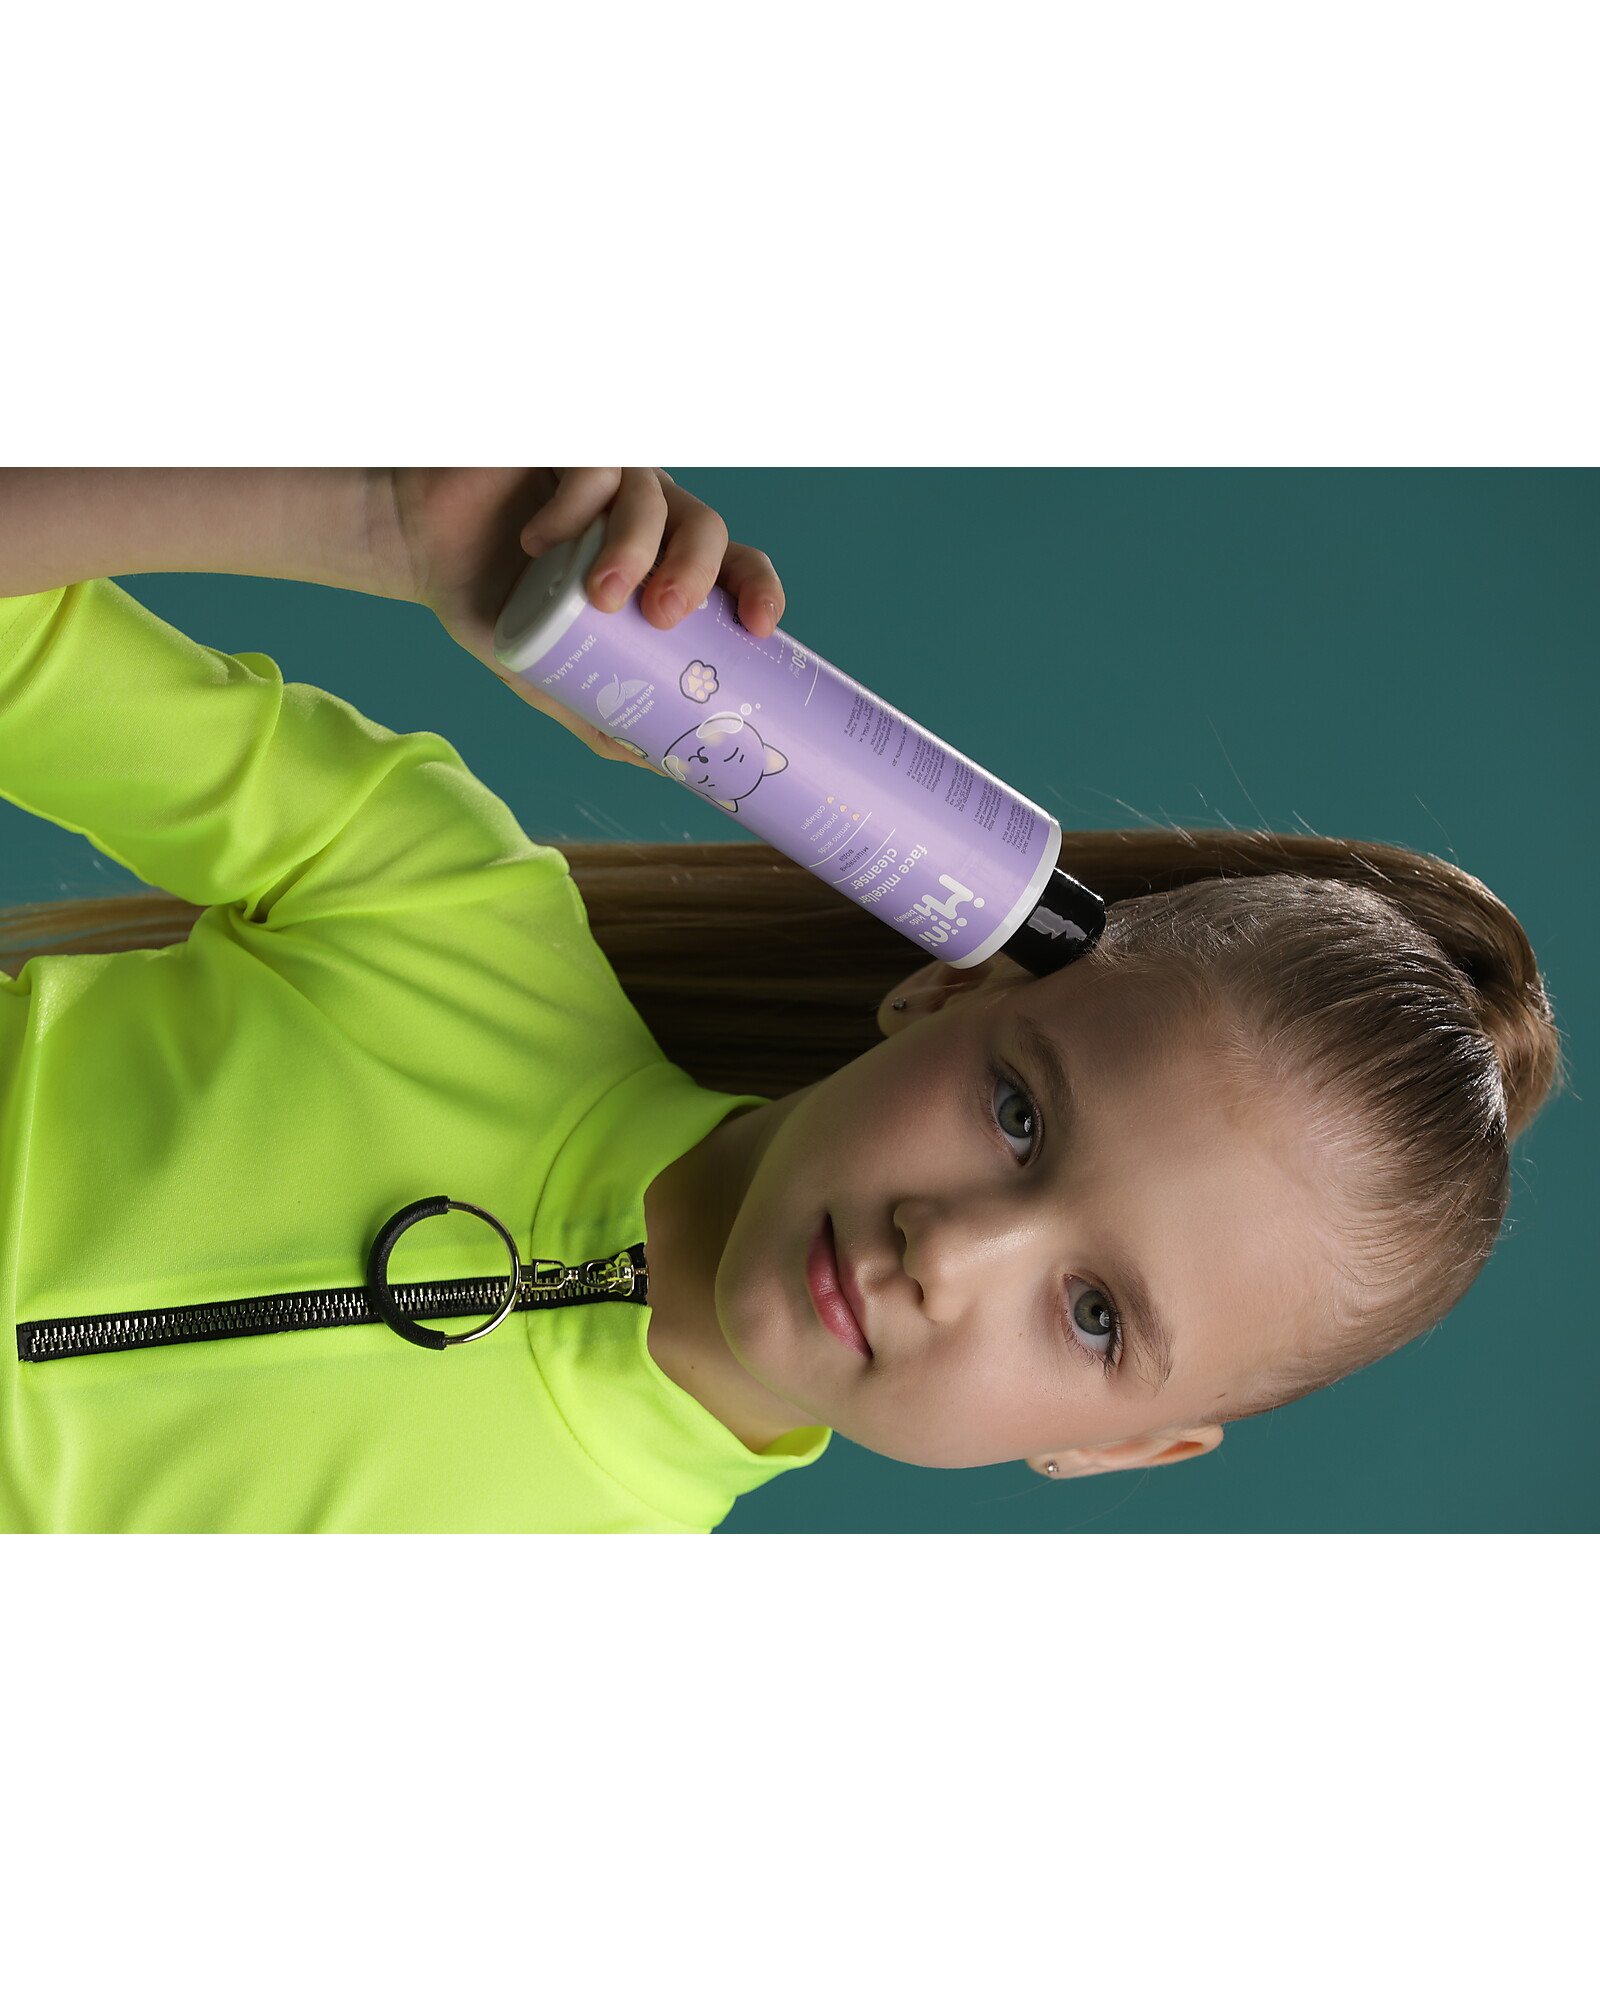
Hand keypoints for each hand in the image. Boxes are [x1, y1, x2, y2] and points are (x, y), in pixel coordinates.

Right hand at [370, 468, 787, 773]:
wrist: (417, 552)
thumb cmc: (494, 604)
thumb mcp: (551, 674)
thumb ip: (599, 713)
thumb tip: (658, 768)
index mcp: (662, 562)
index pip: (734, 564)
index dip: (758, 588)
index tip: (760, 626)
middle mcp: (646, 515)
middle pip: (706, 527)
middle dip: (695, 570)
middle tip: (665, 615)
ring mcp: (607, 478)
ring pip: (653, 494)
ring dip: (636, 544)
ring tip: (600, 594)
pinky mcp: (561, 448)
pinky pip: (593, 465)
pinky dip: (575, 504)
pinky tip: (539, 540)